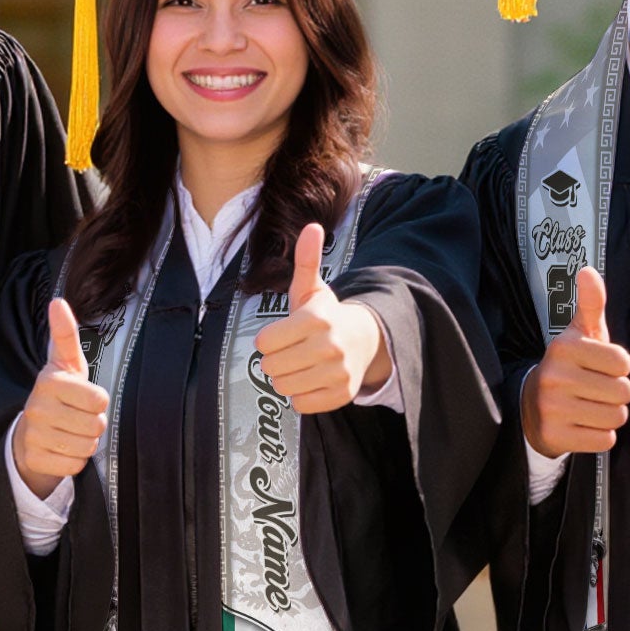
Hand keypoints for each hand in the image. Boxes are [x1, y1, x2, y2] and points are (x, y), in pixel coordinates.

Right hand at [11, 297, 108, 498]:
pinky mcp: (34, 459)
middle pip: (96, 426)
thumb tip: (58, 302)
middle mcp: (37, 407)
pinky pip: (75, 465)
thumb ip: (65, 334)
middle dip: (93, 424)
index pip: (99, 399)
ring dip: (85, 442)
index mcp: (49, 381)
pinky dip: (74, 460)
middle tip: (77, 417)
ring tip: (69, 432)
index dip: (97, 401)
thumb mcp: (66, 363)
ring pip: (87, 447)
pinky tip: (61, 449)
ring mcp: (34, 435)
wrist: (30, 433)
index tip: (83, 397)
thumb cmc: (59, 394)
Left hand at [252, 223, 388, 414]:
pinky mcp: (342, 395)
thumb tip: (312, 226)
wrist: (364, 340)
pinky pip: (301, 404)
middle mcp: (330, 347)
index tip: (281, 335)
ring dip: (286, 378)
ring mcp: (338, 373)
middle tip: (291, 351)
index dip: (267, 340)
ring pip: (284, 387)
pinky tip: (311, 379)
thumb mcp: (312, 288)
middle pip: (271, 367)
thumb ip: (306, 260)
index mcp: (317, 319)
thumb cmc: (326, 315)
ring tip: (301, 365)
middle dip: (275, 360)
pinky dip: (301, 395)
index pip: (264, 343)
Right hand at [521, 266, 629, 455]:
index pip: (624, 363)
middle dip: (616, 394)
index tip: (600, 367)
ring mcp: (553, 408)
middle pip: (624, 392)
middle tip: (595, 390)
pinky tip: (582, 424)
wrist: (530, 407)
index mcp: (564, 348)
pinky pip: (604, 440)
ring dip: (609, 415)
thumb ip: (590, 304)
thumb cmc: (568, 367)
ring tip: (589, 407)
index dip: (619, 368)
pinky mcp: (555, 436)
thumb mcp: (578, 334)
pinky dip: (599, 435)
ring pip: (616, 417)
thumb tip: (588, 271)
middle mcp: (555, 376)